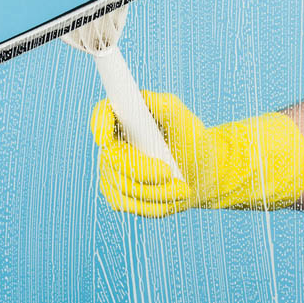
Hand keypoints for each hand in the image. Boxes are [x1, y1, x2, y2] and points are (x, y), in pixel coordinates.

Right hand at [90, 91, 303, 217]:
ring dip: (157, 192)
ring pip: (123, 187)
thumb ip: (165, 105)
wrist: (203, 175)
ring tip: (182, 189)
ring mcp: (111, 170)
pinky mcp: (117, 195)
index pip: (102, 114)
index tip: (106, 137)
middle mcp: (113, 142)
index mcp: (127, 117)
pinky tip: (172, 199)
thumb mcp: (186, 121)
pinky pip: (127, 205)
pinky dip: (153, 206)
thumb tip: (143, 97)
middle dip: (144, 171)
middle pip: (113, 159)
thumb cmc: (194, 143)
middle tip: (170, 173)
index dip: (99, 124)